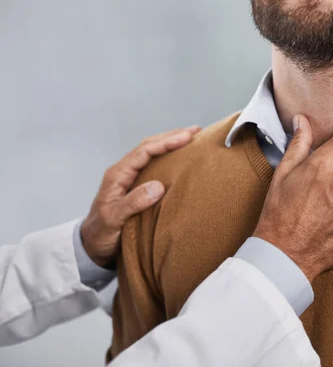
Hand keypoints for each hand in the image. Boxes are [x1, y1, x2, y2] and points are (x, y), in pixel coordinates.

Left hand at [81, 126, 201, 266]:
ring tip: (191, 138)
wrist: (91, 247)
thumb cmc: (101, 234)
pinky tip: (179, 158)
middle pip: (149, 147)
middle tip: (195, 131)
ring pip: (151, 154)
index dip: (166, 142)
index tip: (186, 137)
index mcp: (117, 175)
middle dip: (172, 136)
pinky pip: (153, 166)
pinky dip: (168, 158)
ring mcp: (129, 178)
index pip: (144, 151)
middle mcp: (123, 172)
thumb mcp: (115, 220)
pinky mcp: (136, 186)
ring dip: (170, 144)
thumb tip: (158, 186)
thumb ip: (133, 203)